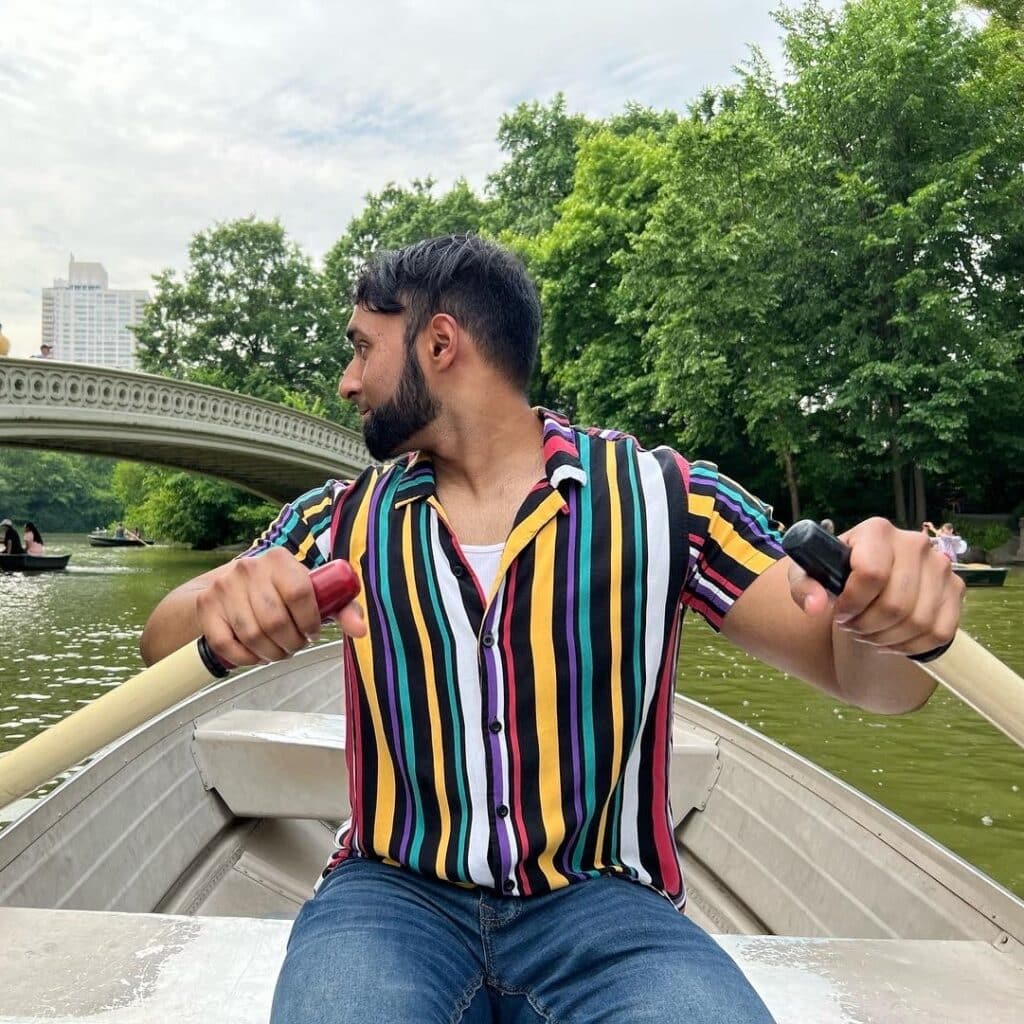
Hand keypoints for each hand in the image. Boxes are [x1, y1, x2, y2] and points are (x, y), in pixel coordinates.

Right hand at [195, 547, 365, 666]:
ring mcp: (223, 587)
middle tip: (295, 645)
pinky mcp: (206, 607)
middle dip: (291, 643)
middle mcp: (249, 568)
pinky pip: (227, 644)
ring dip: (271, 652)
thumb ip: (340, 607)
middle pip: (275, 620)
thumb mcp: (312, 592)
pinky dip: (246, 658)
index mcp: (279, 559)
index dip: (310, 621)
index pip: (299, 593)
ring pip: (252, 635)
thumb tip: (361, 629)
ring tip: (279, 650)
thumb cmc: (279, 592)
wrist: (228, 587)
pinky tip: (256, 654)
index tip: (312, 632)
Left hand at [787, 516, 963, 656]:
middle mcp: (915, 543)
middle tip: (852, 627)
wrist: (867, 575)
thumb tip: (814, 607)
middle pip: (895, 604)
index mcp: (877, 530)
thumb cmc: (835, 573)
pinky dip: (912, 646)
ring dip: (887, 638)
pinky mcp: (956, 589)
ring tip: (868, 633)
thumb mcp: (808, 575)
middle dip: (867, 626)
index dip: (852, 603)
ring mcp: (940, 565)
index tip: (839, 611)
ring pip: (918, 622)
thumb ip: (804, 588)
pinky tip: (892, 640)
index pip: (871, 574)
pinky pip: (939, 632)